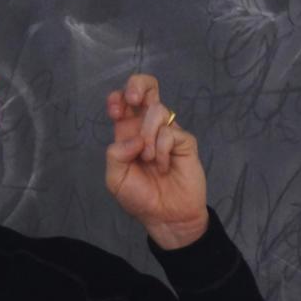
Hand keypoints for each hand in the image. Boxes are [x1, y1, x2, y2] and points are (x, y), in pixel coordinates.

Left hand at [104, 74, 208, 249]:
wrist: (166, 215)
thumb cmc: (139, 197)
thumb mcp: (115, 179)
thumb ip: (115, 155)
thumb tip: (134, 139)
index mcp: (127, 134)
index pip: (123, 102)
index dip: (118, 97)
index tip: (116, 110)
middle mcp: (146, 128)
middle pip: (147, 88)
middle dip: (139, 85)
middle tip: (134, 101)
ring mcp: (168, 132)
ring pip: (157, 110)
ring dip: (148, 136)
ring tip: (150, 161)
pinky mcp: (185, 141)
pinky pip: (170, 132)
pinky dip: (162, 150)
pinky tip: (164, 166)